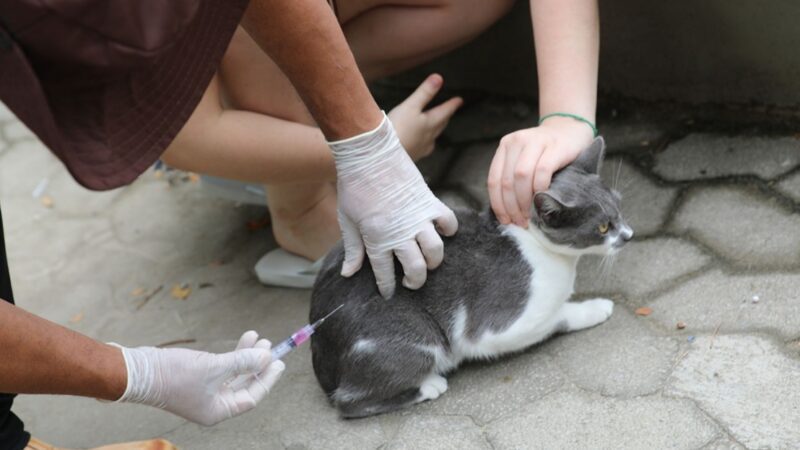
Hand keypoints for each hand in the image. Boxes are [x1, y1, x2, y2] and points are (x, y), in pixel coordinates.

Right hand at [115, 331, 284, 425]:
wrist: (138, 370)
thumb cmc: (172, 375)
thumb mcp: (214, 367)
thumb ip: (242, 362)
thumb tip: (266, 356)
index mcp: (217, 411)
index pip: (251, 397)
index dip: (266, 379)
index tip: (279, 362)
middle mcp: (213, 404)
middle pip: (244, 385)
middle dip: (258, 364)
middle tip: (271, 346)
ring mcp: (205, 391)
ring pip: (235, 373)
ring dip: (247, 355)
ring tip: (258, 337)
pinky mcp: (198, 377)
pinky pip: (223, 367)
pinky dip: (233, 354)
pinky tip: (244, 340)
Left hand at [330, 113, 457, 298]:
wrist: (368, 154)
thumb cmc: (353, 187)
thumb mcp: (347, 221)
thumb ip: (352, 249)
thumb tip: (348, 274)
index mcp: (377, 239)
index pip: (385, 274)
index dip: (388, 287)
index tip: (389, 293)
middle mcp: (401, 233)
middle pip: (416, 269)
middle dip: (415, 282)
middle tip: (410, 282)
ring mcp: (418, 218)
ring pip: (436, 251)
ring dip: (433, 262)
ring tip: (427, 262)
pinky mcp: (430, 202)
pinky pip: (448, 222)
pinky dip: (448, 230)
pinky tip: (441, 233)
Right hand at [388, 74, 462, 160]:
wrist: (384, 155)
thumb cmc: (397, 128)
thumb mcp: (410, 106)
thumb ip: (425, 92)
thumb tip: (439, 78)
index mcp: (430, 124)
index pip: (445, 112)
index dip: (452, 105)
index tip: (460, 100)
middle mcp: (429, 138)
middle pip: (440, 126)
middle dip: (445, 118)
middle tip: (449, 112)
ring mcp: (420, 149)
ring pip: (432, 138)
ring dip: (435, 131)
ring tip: (436, 127)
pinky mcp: (411, 157)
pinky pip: (422, 148)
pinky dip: (424, 142)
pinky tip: (419, 144)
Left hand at [488, 116, 593, 226]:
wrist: (572, 129)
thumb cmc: (547, 152)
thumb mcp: (524, 160)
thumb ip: (513, 177)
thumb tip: (507, 213)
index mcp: (505, 146)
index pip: (494, 179)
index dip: (498, 204)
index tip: (505, 221)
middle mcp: (517, 141)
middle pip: (506, 181)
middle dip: (511, 207)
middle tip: (520, 222)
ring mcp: (535, 141)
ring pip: (521, 176)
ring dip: (524, 201)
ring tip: (530, 216)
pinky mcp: (554, 146)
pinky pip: (542, 171)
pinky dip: (539, 189)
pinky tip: (541, 200)